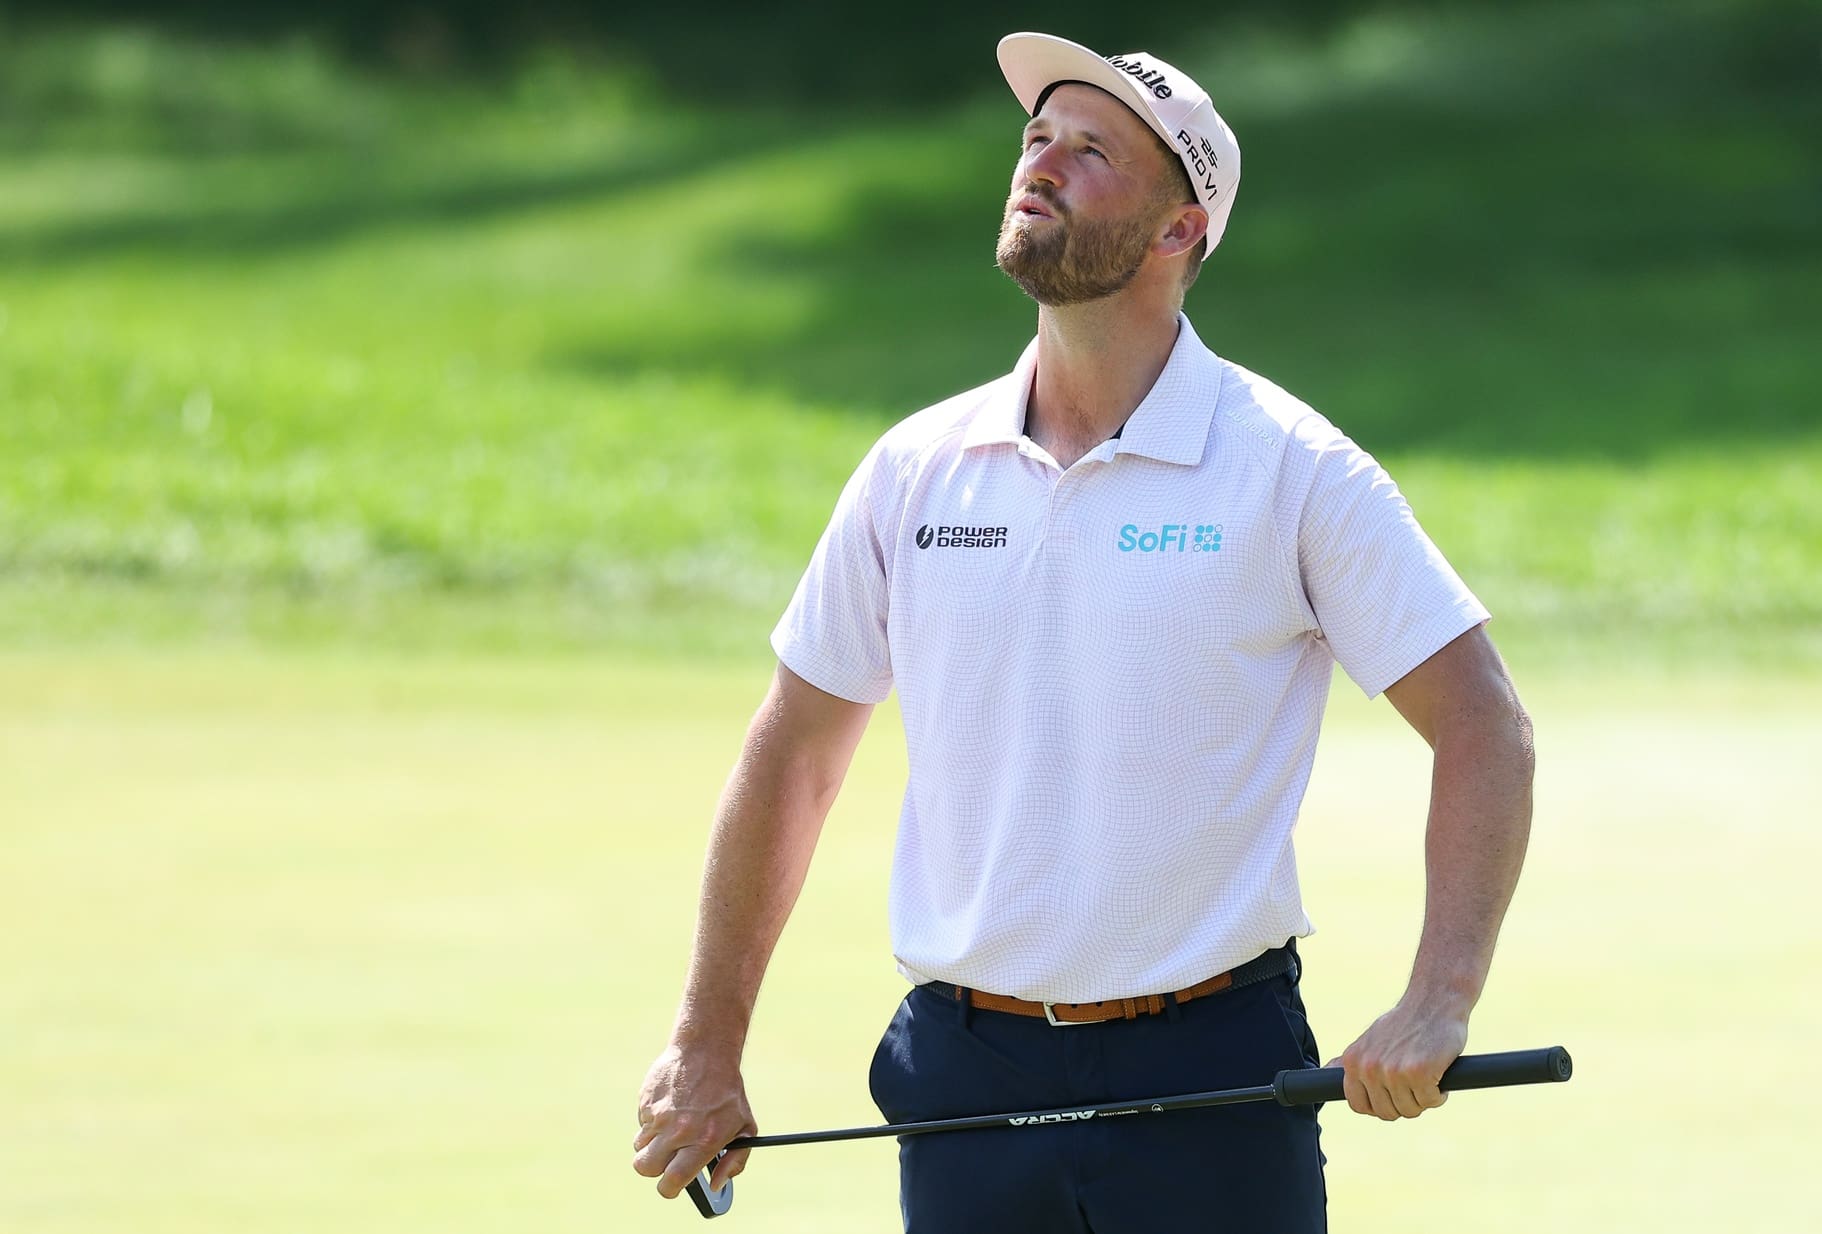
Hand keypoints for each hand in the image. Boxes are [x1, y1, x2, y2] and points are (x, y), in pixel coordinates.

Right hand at [633, 1041, 757, 1197]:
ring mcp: (658, 1115)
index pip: (672, 1181)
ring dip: (652, 1145)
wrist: (706, 1051)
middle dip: (655, 1169)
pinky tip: (670, 1107)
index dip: (669, 1189)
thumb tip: (716, 1185)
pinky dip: (652, 1122)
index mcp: (703, 1141)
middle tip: (667, 1160)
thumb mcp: (745, 1127)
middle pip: (646, 1168)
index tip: (671, 1185)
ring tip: (670, 1129)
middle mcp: (678, 1131)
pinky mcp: (646, 1101)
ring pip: (640, 1147)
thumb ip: (735, 1161)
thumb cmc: (728, 1092)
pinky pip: (641, 1124)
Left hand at [1328, 999, 1468, 1120]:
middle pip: (1387, 1113)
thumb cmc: (1404, 1023)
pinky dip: (1439, 1093)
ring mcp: (1392, 1071)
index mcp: (1353, 1061)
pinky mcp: (1419, 1073)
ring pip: (1410, 1110)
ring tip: (1426, 1074)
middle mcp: (1368, 1068)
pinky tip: (1438, 1071)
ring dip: (1424, 1098)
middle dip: (1404, 1103)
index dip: (1378, 1105)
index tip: (1393, 1095)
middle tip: (1414, 1082)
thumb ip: (1353, 1061)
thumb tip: (1327, 1070)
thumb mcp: (1369, 1040)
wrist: (1433, 1001)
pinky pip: (1430, 1101)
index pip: (1358, 1105)